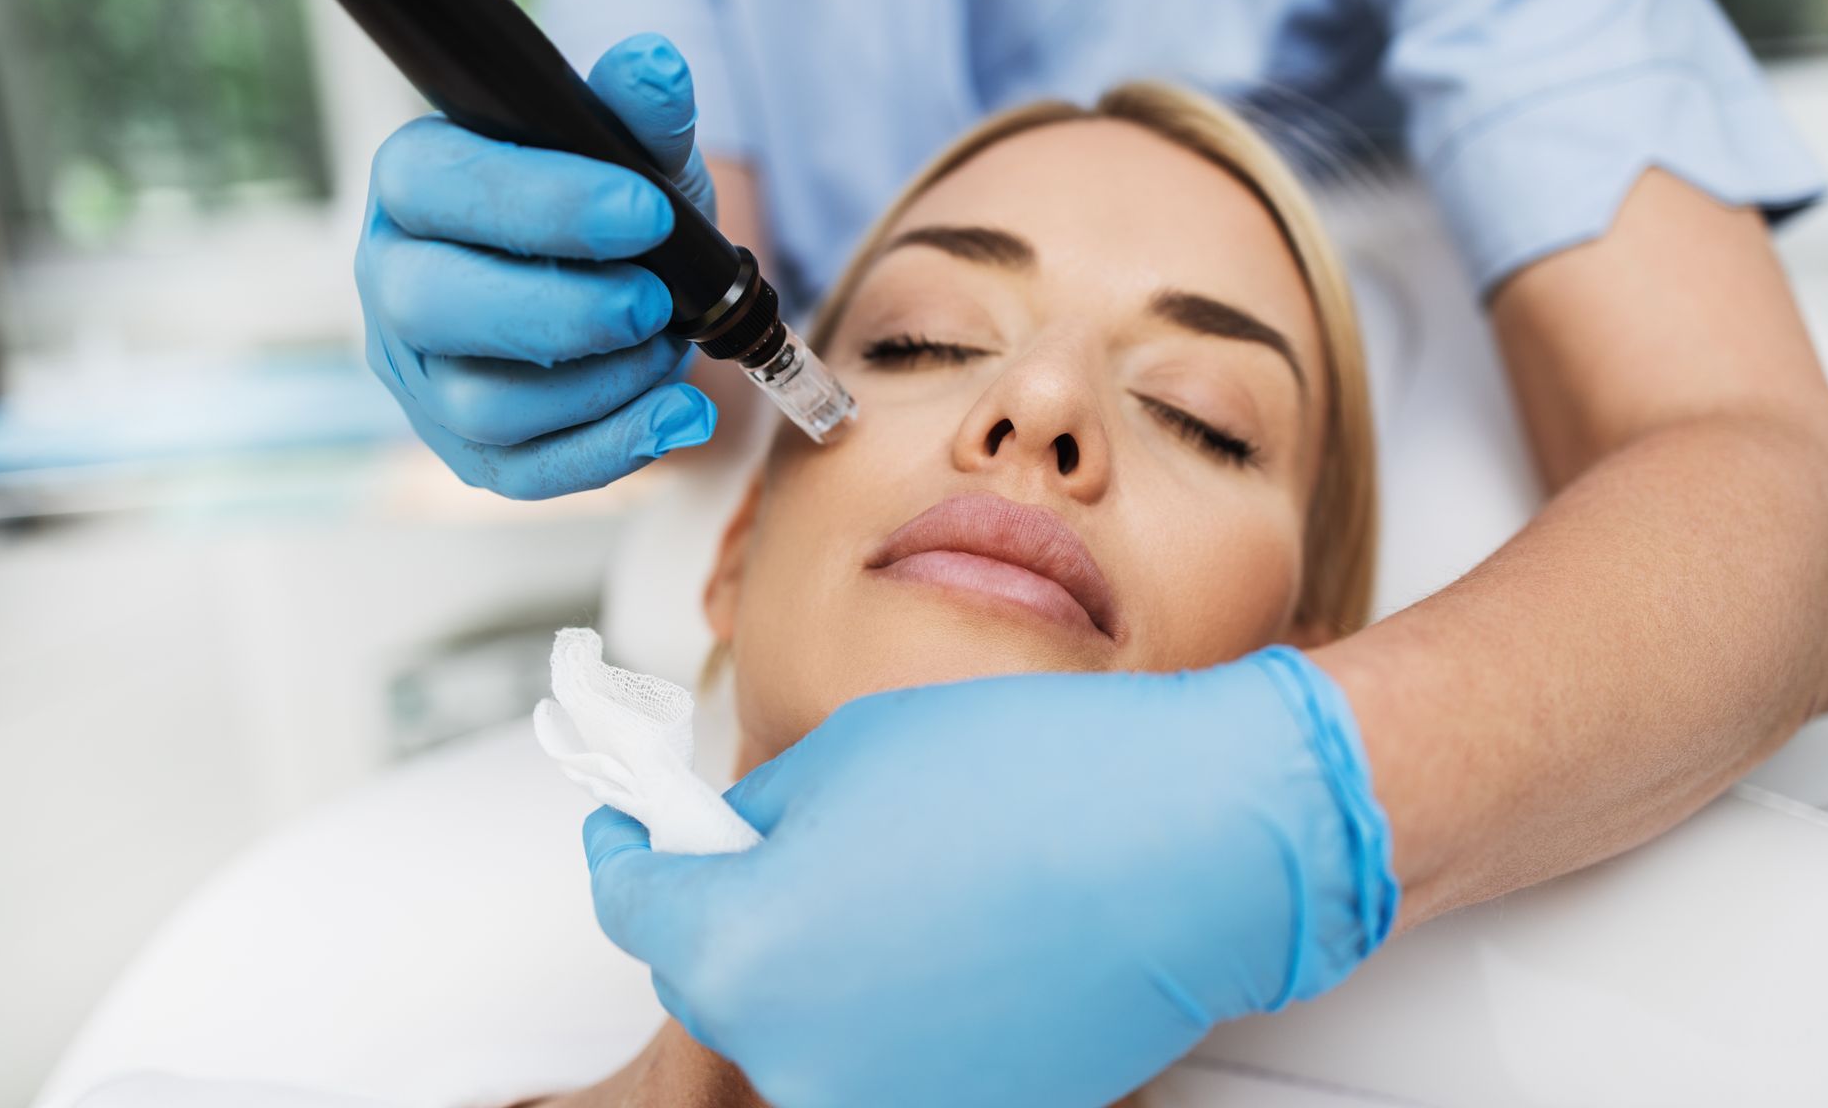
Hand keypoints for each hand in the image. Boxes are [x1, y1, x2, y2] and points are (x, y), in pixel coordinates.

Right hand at [356, 33, 719, 498]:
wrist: (627, 281)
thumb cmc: (613, 202)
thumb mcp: (634, 149)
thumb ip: (640, 112)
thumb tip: (655, 67)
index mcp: (416, 184)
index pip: (440, 188)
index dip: (542, 203)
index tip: (644, 210)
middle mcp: (396, 280)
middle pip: (435, 307)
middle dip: (560, 310)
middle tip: (653, 300)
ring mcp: (424, 375)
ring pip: (481, 403)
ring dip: (597, 384)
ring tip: (669, 345)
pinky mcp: (468, 450)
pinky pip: (524, 473)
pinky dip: (613, 449)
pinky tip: (683, 415)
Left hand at [584, 649, 1398, 1107]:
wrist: (1196, 847)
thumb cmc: (1029, 778)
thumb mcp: (846, 753)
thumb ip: (759, 819)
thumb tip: (731, 849)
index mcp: (739, 952)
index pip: (635, 903)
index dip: (631, 849)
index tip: (635, 825)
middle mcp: (792, 1058)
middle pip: (716, 973)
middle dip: (734, 903)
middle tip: (782, 834)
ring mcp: (878, 1104)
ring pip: (802, 1020)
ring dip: (817, 956)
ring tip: (897, 877)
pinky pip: (883, 1052)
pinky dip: (891, 1000)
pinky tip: (952, 932)